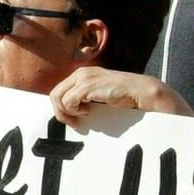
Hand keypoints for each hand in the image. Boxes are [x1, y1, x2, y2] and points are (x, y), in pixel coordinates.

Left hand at [50, 68, 192, 125]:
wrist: (139, 90)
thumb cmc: (122, 95)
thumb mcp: (98, 93)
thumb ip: (84, 96)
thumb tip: (68, 109)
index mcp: (82, 73)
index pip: (59, 90)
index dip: (61, 107)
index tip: (73, 118)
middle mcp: (80, 73)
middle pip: (54, 94)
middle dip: (61, 112)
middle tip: (74, 121)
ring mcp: (83, 78)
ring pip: (59, 98)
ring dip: (69, 112)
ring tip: (84, 114)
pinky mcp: (87, 86)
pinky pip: (68, 101)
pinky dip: (75, 111)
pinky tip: (90, 111)